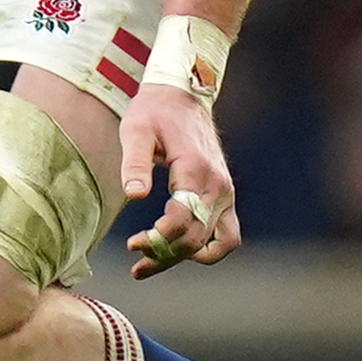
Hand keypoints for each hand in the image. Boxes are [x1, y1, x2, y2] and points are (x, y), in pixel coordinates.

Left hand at [117, 84, 239, 279]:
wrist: (183, 96)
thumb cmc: (154, 113)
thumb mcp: (136, 130)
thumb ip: (135, 163)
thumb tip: (135, 195)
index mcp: (194, 167)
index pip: (182, 218)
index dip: (158, 238)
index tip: (133, 244)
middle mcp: (217, 184)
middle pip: (195, 237)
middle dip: (165, 255)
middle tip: (136, 263)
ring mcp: (226, 192)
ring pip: (212, 242)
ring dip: (184, 258)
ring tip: (152, 264)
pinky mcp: (226, 195)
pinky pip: (228, 235)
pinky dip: (211, 250)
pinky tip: (184, 254)